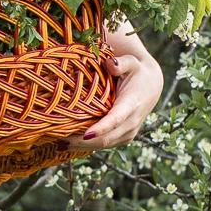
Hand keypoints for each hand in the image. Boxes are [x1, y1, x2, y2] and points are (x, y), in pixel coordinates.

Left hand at [68, 22, 164, 153]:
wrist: (151, 86)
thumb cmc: (136, 72)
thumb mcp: (131, 63)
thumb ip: (121, 63)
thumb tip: (110, 63)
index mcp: (132, 104)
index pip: (116, 119)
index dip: (102, 128)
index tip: (86, 135)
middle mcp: (131, 122)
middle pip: (106, 138)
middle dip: (83, 142)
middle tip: (59, 141)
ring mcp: (129, 132)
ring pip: (104, 145)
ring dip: (82, 147)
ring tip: (60, 144)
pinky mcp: (124, 138)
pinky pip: (105, 145)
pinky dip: (88, 146)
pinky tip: (71, 143)